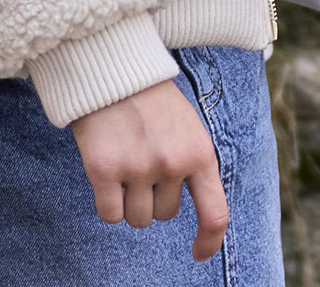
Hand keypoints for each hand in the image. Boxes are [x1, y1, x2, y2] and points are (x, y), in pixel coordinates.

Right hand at [70, 78, 227, 260]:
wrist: (111, 67)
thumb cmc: (151, 99)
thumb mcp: (187, 127)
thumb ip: (191, 164)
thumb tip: (196, 212)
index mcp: (199, 152)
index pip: (215, 213)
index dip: (209, 240)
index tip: (198, 253)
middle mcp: (171, 163)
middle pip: (164, 215)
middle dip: (152, 196)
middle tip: (141, 158)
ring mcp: (137, 167)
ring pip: (137, 218)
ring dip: (128, 200)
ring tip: (123, 160)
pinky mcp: (104, 169)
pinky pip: (110, 215)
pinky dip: (107, 203)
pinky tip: (105, 175)